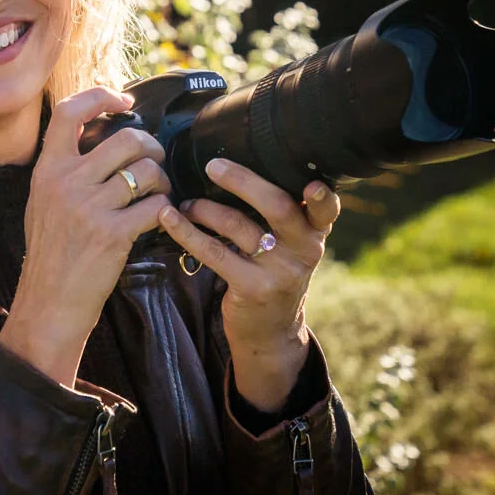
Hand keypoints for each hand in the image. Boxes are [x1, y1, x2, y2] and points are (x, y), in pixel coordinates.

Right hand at [0, 87, 171, 388]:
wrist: (48, 303)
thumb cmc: (52, 256)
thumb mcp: (43, 203)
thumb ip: (66, 172)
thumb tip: (102, 141)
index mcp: (47, 170)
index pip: (69, 112)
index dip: (101, 97)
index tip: (123, 100)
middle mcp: (65, 183)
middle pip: (125, 138)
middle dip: (151, 147)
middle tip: (155, 162)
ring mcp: (88, 208)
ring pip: (146, 171)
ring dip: (162, 181)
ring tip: (158, 195)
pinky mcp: (111, 234)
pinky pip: (155, 206)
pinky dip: (165, 210)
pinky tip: (159, 219)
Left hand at [155, 158, 340, 409]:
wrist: (271, 331)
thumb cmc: (276, 272)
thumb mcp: (292, 245)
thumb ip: (285, 212)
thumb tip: (241, 163)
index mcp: (315, 233)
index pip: (326, 210)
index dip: (323, 198)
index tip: (313, 184)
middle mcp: (304, 251)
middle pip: (277, 206)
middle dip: (243, 182)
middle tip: (213, 166)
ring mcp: (279, 272)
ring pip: (238, 226)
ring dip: (204, 208)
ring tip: (186, 203)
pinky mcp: (251, 288)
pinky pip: (213, 252)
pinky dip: (187, 232)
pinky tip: (169, 219)